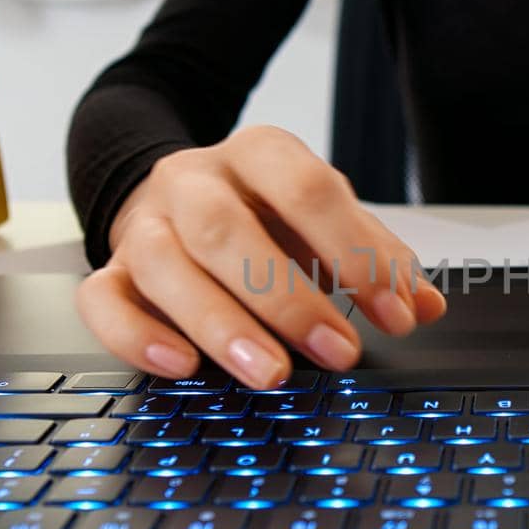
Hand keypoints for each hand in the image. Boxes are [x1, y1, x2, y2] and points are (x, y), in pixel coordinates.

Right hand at [76, 125, 445, 387]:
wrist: (175, 195)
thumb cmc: (264, 214)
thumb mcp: (324, 221)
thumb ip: (375, 257)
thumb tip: (425, 305)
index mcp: (259, 155)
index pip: (308, 189)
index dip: (355, 252)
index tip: (394, 314)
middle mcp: (194, 182)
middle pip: (229, 229)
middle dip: (289, 297)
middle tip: (338, 352)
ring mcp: (144, 225)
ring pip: (167, 265)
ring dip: (222, 325)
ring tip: (271, 374)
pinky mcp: (109, 271)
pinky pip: (103, 302)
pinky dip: (138, 337)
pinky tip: (181, 366)